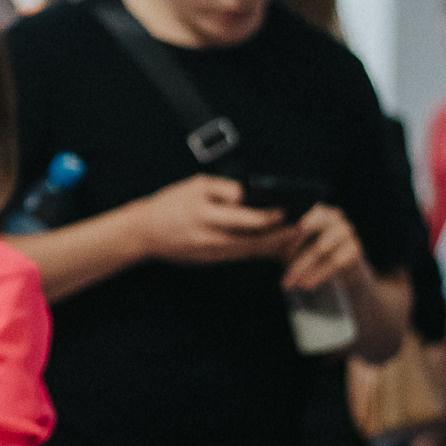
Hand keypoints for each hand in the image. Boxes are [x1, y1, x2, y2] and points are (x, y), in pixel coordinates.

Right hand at [131, 175, 301, 266]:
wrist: (144, 232)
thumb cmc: (170, 203)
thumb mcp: (195, 186)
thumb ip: (223, 189)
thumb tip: (249, 194)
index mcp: (206, 215)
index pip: (246, 218)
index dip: (270, 217)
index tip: (289, 211)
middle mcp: (210, 237)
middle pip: (253, 239)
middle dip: (280, 235)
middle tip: (302, 227)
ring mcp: (211, 252)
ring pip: (249, 250)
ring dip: (273, 245)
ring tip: (293, 237)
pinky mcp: (210, 259)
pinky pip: (239, 255)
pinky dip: (258, 250)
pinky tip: (272, 245)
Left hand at [280, 203, 367, 292]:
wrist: (345, 275)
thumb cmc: (312, 257)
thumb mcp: (295, 247)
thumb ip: (280, 239)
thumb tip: (258, 238)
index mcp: (316, 210)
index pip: (298, 215)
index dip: (285, 234)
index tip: (273, 252)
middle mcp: (334, 216)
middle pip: (308, 232)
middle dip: (291, 253)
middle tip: (279, 272)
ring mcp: (347, 231)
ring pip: (319, 248)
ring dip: (303, 267)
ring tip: (290, 283)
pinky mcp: (355, 249)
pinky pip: (335, 261)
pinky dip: (319, 274)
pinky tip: (307, 285)